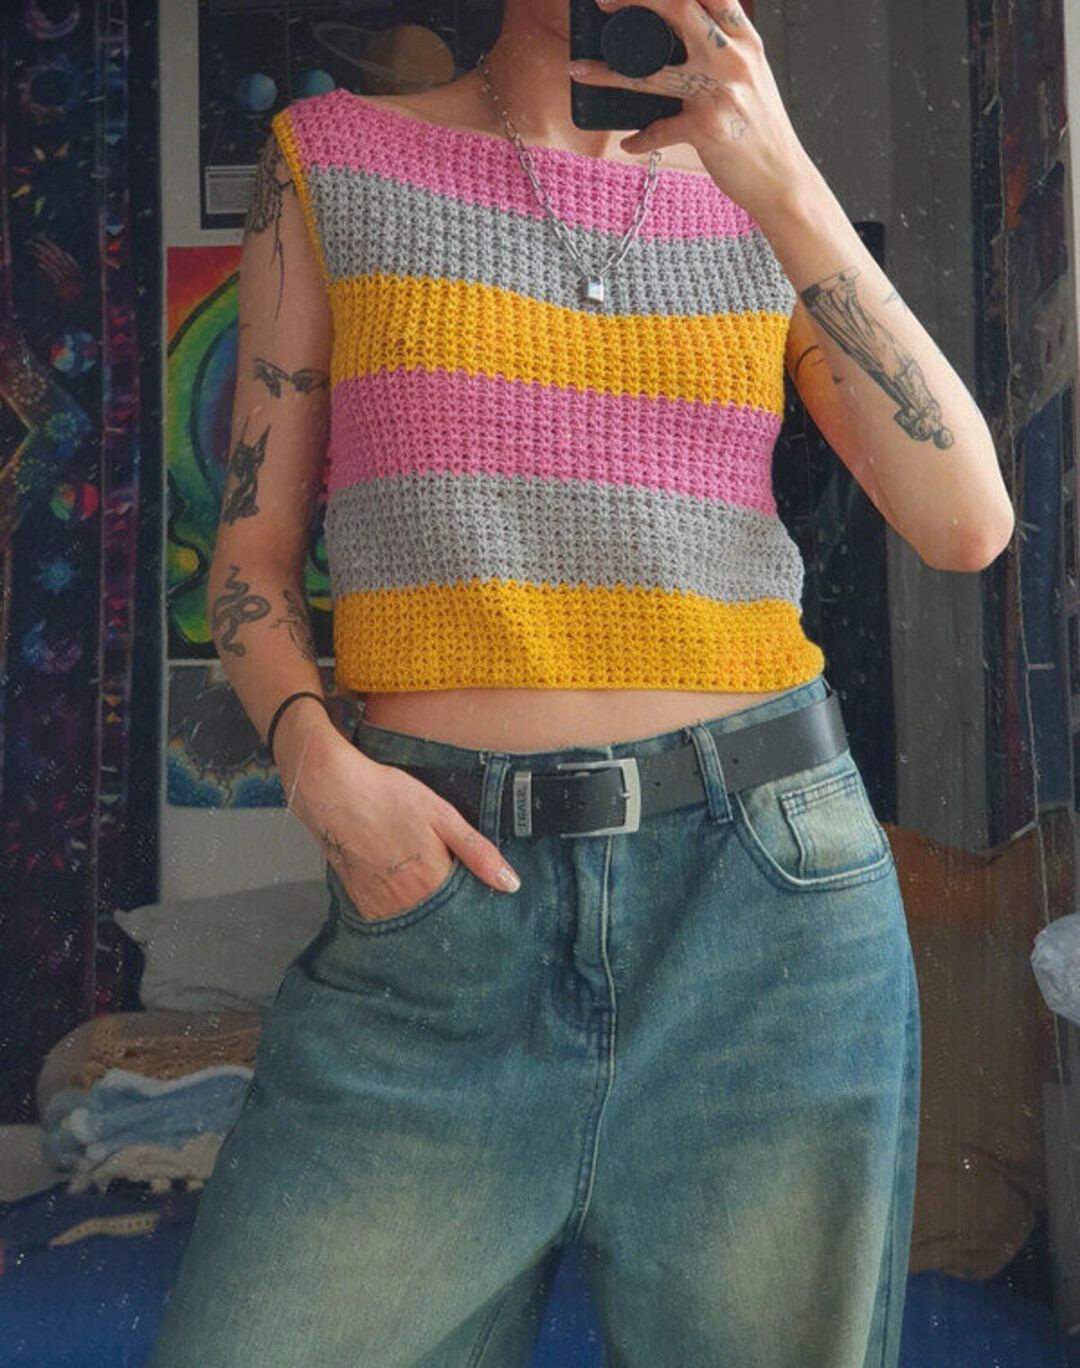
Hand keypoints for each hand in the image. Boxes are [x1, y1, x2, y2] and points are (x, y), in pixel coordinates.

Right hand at [276, 723, 521, 920]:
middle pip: (442, 922)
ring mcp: (380, 904)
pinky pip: (389, 919)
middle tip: (460, 897)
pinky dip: (402, 911)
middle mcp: (406, 901)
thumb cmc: (386, 796)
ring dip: (428, 915)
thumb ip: (477, 852)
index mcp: (433, 881)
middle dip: (455, 915)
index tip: (487, 902)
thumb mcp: (442, 815)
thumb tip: (510, 883)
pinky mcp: (361, 902)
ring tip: (432, 892)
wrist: (332, 791)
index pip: (468, 912)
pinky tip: (406, 893)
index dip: (479, 907)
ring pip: (416, 924)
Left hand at [569, 0, 814, 220]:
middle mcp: (734, 58)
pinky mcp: (706, 128)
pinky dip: (640, 138)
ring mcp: (719, 92)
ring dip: (609, 71)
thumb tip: (676, 46)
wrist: (783, 179)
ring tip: (580, 69)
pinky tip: (630, 143)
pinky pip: (658, 130)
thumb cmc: (761, 132)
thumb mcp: (751, 80)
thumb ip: (723, 54)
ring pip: (652, 72)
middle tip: (603, 1)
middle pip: (678, 9)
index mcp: (745, 41)